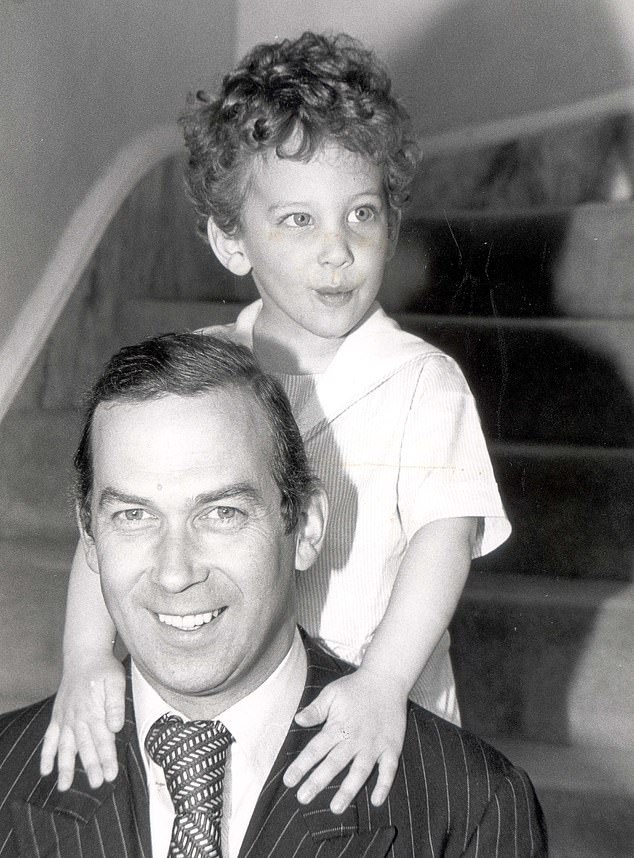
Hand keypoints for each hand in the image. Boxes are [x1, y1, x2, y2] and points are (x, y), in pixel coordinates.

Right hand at [40, 655, 125, 790]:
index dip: (107, 758)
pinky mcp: (58, 716)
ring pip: (65, 746)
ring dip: (65, 767)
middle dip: (91, 767)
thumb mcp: (116, 681)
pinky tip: (45, 771)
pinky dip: (47, 754)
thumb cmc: (104, 668)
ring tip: (65, 787)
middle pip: (85, 746)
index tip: (111, 775)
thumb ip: (115, 705)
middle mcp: (77, 717)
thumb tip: (116, 727)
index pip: (102, 739)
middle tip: (97, 784)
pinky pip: (50, 738)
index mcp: (93, 710)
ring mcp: (65, 718)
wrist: (84, 655)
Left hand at [283, 668, 407, 813]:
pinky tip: (376, 801)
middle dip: (317, 782)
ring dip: (348, 790)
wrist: (386, 679)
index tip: (289, 781)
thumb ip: (316, 709)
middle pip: (334, 764)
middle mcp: (355, 738)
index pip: (315, 749)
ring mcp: (374, 744)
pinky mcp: (391, 747)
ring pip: (360, 771)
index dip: (301, 766)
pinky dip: (383, 785)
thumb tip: (298, 720)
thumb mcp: (332, 693)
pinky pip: (388, 770)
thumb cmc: (355, 687)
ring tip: (336, 808)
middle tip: (303, 799)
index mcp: (338, 726)